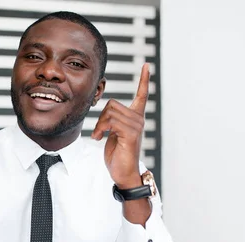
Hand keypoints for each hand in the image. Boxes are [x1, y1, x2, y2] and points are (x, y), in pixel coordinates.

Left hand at [91, 63, 149, 188]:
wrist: (123, 173)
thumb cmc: (117, 155)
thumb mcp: (113, 133)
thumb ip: (112, 120)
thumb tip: (107, 112)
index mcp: (135, 118)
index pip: (142, 95)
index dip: (144, 80)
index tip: (147, 65)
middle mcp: (138, 119)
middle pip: (112, 104)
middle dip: (100, 117)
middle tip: (98, 132)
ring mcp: (136, 126)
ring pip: (110, 112)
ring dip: (99, 125)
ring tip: (99, 136)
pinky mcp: (131, 134)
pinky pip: (112, 121)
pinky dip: (101, 129)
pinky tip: (100, 138)